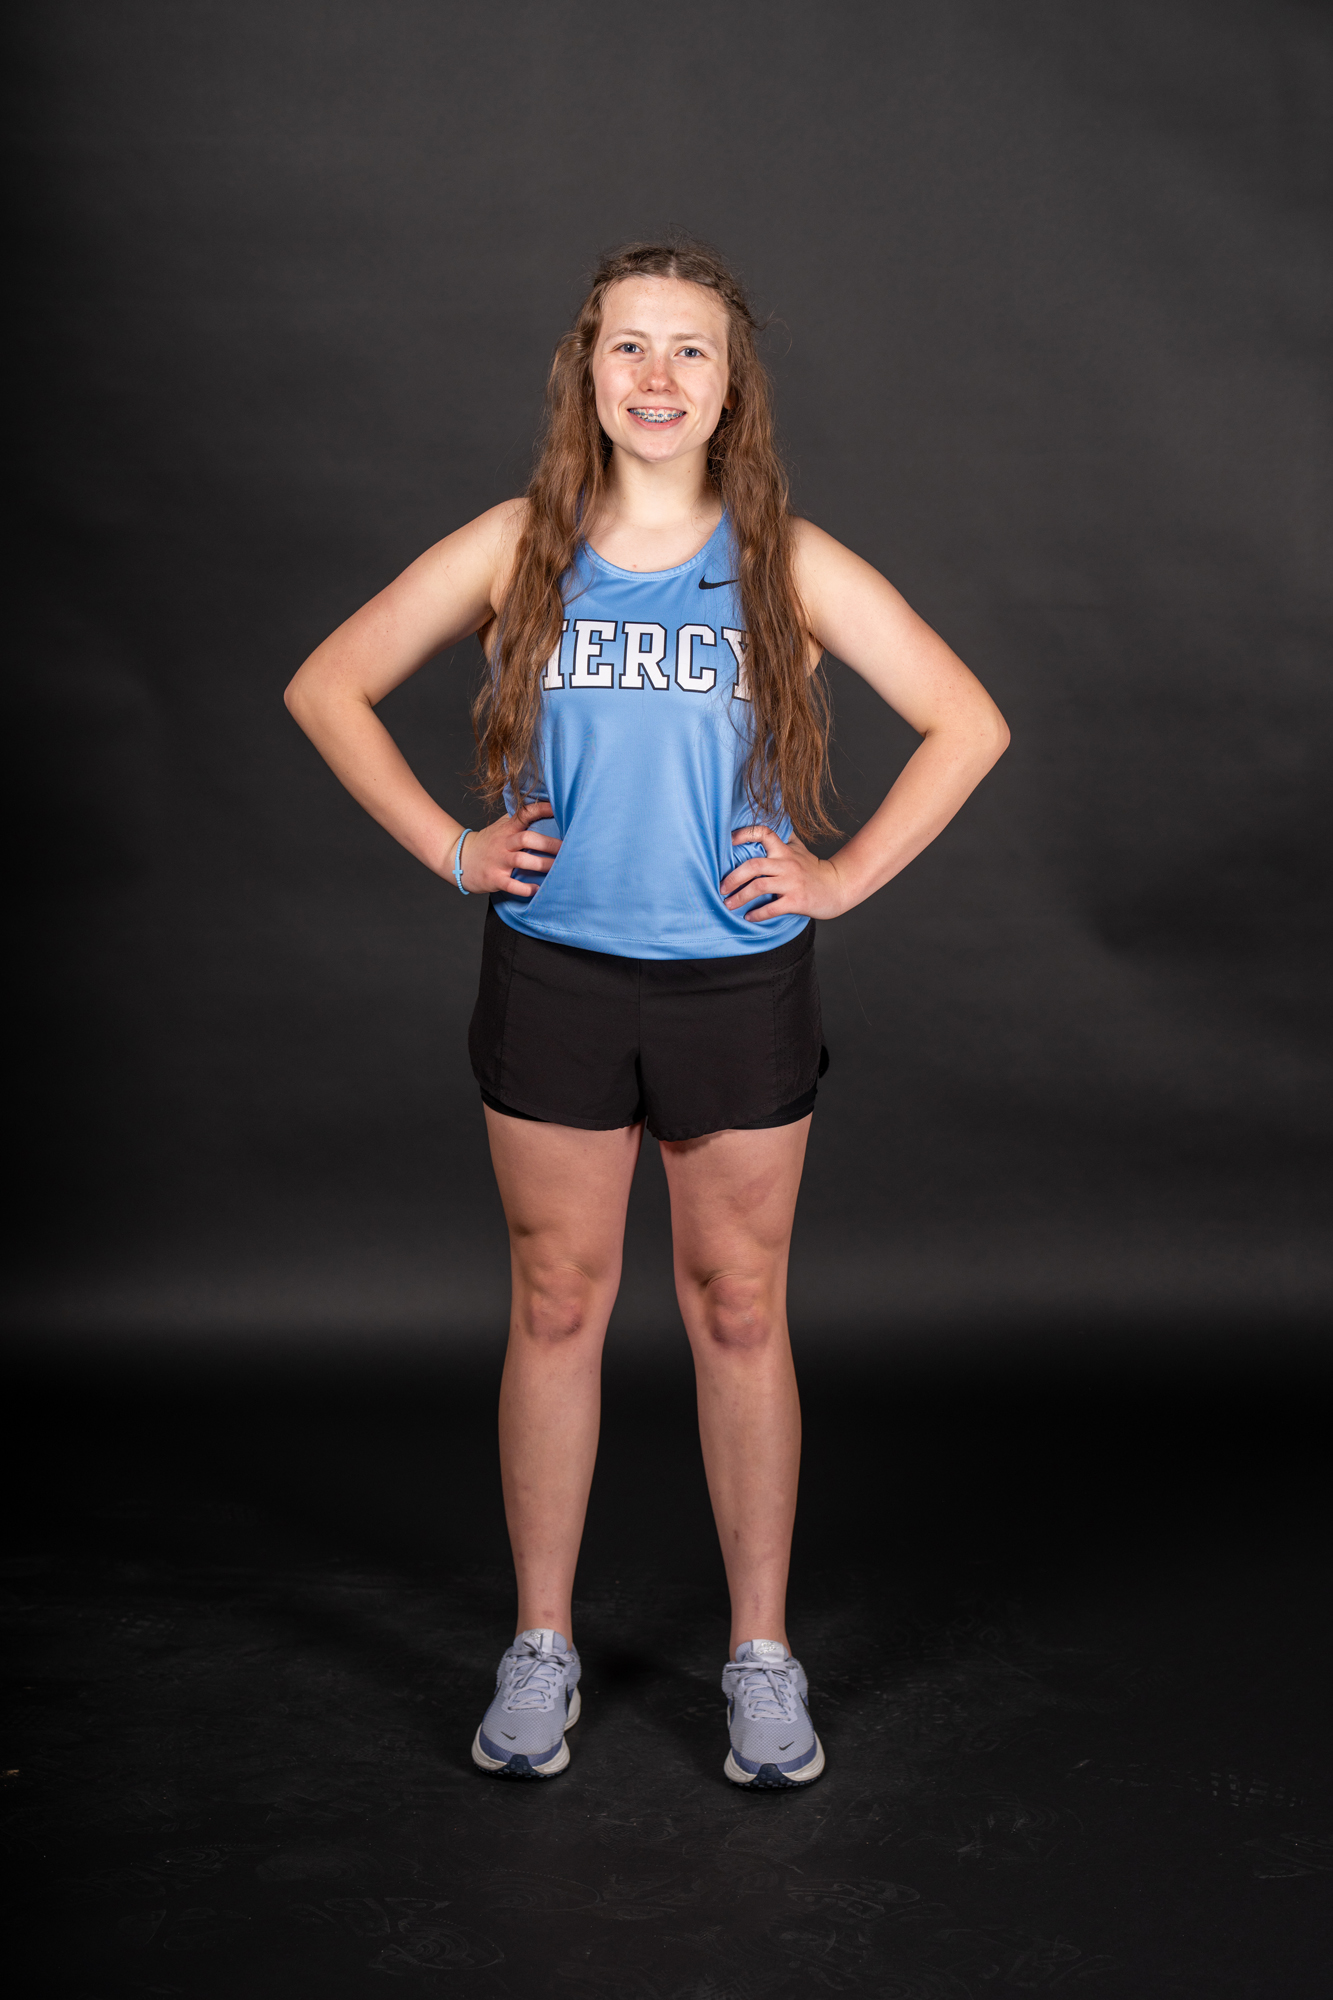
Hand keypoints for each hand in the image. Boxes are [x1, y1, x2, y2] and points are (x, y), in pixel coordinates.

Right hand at [456, 798, 560, 896]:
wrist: (460, 859)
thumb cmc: (488, 843)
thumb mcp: (501, 827)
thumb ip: (519, 820)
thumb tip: (545, 809)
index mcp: (507, 829)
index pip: (524, 814)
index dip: (541, 809)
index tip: (557, 808)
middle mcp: (503, 843)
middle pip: (527, 839)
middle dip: (548, 844)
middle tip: (566, 848)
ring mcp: (498, 861)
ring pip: (522, 861)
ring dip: (542, 864)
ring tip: (558, 869)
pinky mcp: (494, 878)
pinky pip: (511, 884)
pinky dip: (525, 888)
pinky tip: (537, 889)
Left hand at [720, 826, 848, 921]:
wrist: (838, 887)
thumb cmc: (815, 869)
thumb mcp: (799, 849)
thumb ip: (783, 839)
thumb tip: (766, 826)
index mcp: (785, 850)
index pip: (763, 833)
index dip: (744, 834)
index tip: (728, 842)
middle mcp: (787, 864)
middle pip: (753, 865)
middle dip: (733, 877)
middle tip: (721, 887)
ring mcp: (792, 882)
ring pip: (759, 886)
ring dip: (740, 896)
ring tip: (728, 904)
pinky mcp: (797, 900)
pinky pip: (772, 908)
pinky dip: (757, 913)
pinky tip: (749, 916)